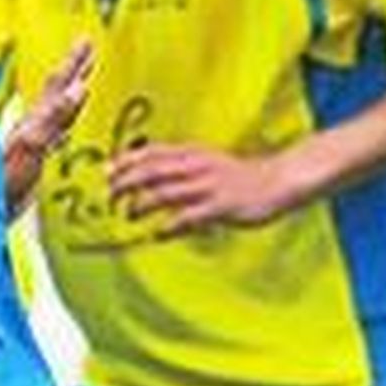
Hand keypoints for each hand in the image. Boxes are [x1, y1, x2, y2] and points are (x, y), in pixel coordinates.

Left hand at [4, 40, 94, 213]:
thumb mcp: (29, 147)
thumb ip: (52, 118)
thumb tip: (79, 88)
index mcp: (29, 124)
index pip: (55, 86)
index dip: (71, 65)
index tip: (85, 42)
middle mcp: (27, 132)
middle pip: (53, 93)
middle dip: (72, 70)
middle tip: (87, 47)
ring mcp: (26, 148)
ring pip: (53, 112)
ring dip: (69, 94)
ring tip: (82, 79)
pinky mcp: (27, 167)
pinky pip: (51, 137)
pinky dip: (62, 125)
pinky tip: (65, 127)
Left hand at [108, 142, 305, 235]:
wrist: (278, 180)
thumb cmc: (238, 175)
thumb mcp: (207, 161)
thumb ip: (180, 166)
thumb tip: (150, 177)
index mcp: (191, 153)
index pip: (151, 152)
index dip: (126, 161)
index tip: (107, 171)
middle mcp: (196, 165)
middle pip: (152, 170)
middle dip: (127, 182)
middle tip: (109, 195)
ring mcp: (209, 185)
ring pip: (166, 192)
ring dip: (143, 204)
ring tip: (129, 214)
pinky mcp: (222, 206)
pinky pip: (189, 216)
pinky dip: (170, 225)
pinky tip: (158, 233)